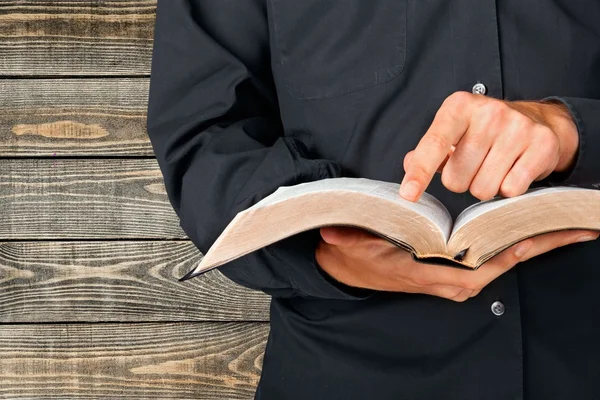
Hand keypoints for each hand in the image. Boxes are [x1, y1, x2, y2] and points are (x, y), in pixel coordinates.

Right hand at [316, 226, 598, 301]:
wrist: (348, 266)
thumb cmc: (355, 256)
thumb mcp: (351, 247)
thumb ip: (349, 240)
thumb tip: (335, 234)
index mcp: (428, 275)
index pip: (478, 268)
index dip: (510, 253)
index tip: (537, 236)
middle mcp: (448, 280)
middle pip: (500, 264)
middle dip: (535, 246)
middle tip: (571, 227)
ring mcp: (453, 276)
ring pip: (499, 262)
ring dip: (530, 244)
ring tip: (561, 225)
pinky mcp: (454, 269)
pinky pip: (491, 258)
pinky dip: (514, 244)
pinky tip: (530, 229)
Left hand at [399, 92, 578, 201]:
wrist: (538, 119)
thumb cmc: (484, 130)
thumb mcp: (452, 131)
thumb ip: (427, 150)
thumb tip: (408, 163)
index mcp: (459, 106)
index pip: (434, 144)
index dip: (420, 172)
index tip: (408, 194)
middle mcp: (489, 112)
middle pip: (456, 179)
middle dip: (461, 181)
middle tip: (475, 165)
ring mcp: (518, 127)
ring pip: (483, 189)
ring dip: (485, 187)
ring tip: (494, 166)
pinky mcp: (542, 145)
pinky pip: (511, 190)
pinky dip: (509, 188)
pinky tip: (514, 169)